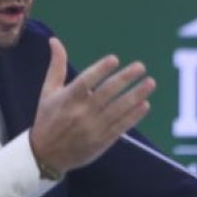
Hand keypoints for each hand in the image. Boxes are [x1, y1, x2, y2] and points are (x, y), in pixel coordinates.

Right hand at [29, 38, 155, 173]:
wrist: (46, 155)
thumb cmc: (47, 118)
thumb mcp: (48, 92)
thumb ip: (56, 66)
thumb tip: (55, 40)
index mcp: (67, 99)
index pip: (86, 81)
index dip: (100, 70)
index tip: (114, 59)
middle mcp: (81, 113)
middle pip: (106, 93)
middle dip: (125, 78)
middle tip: (141, 66)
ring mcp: (93, 128)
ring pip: (118, 109)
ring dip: (136, 95)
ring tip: (150, 83)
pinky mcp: (101, 141)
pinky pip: (121, 126)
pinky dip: (134, 116)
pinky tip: (145, 104)